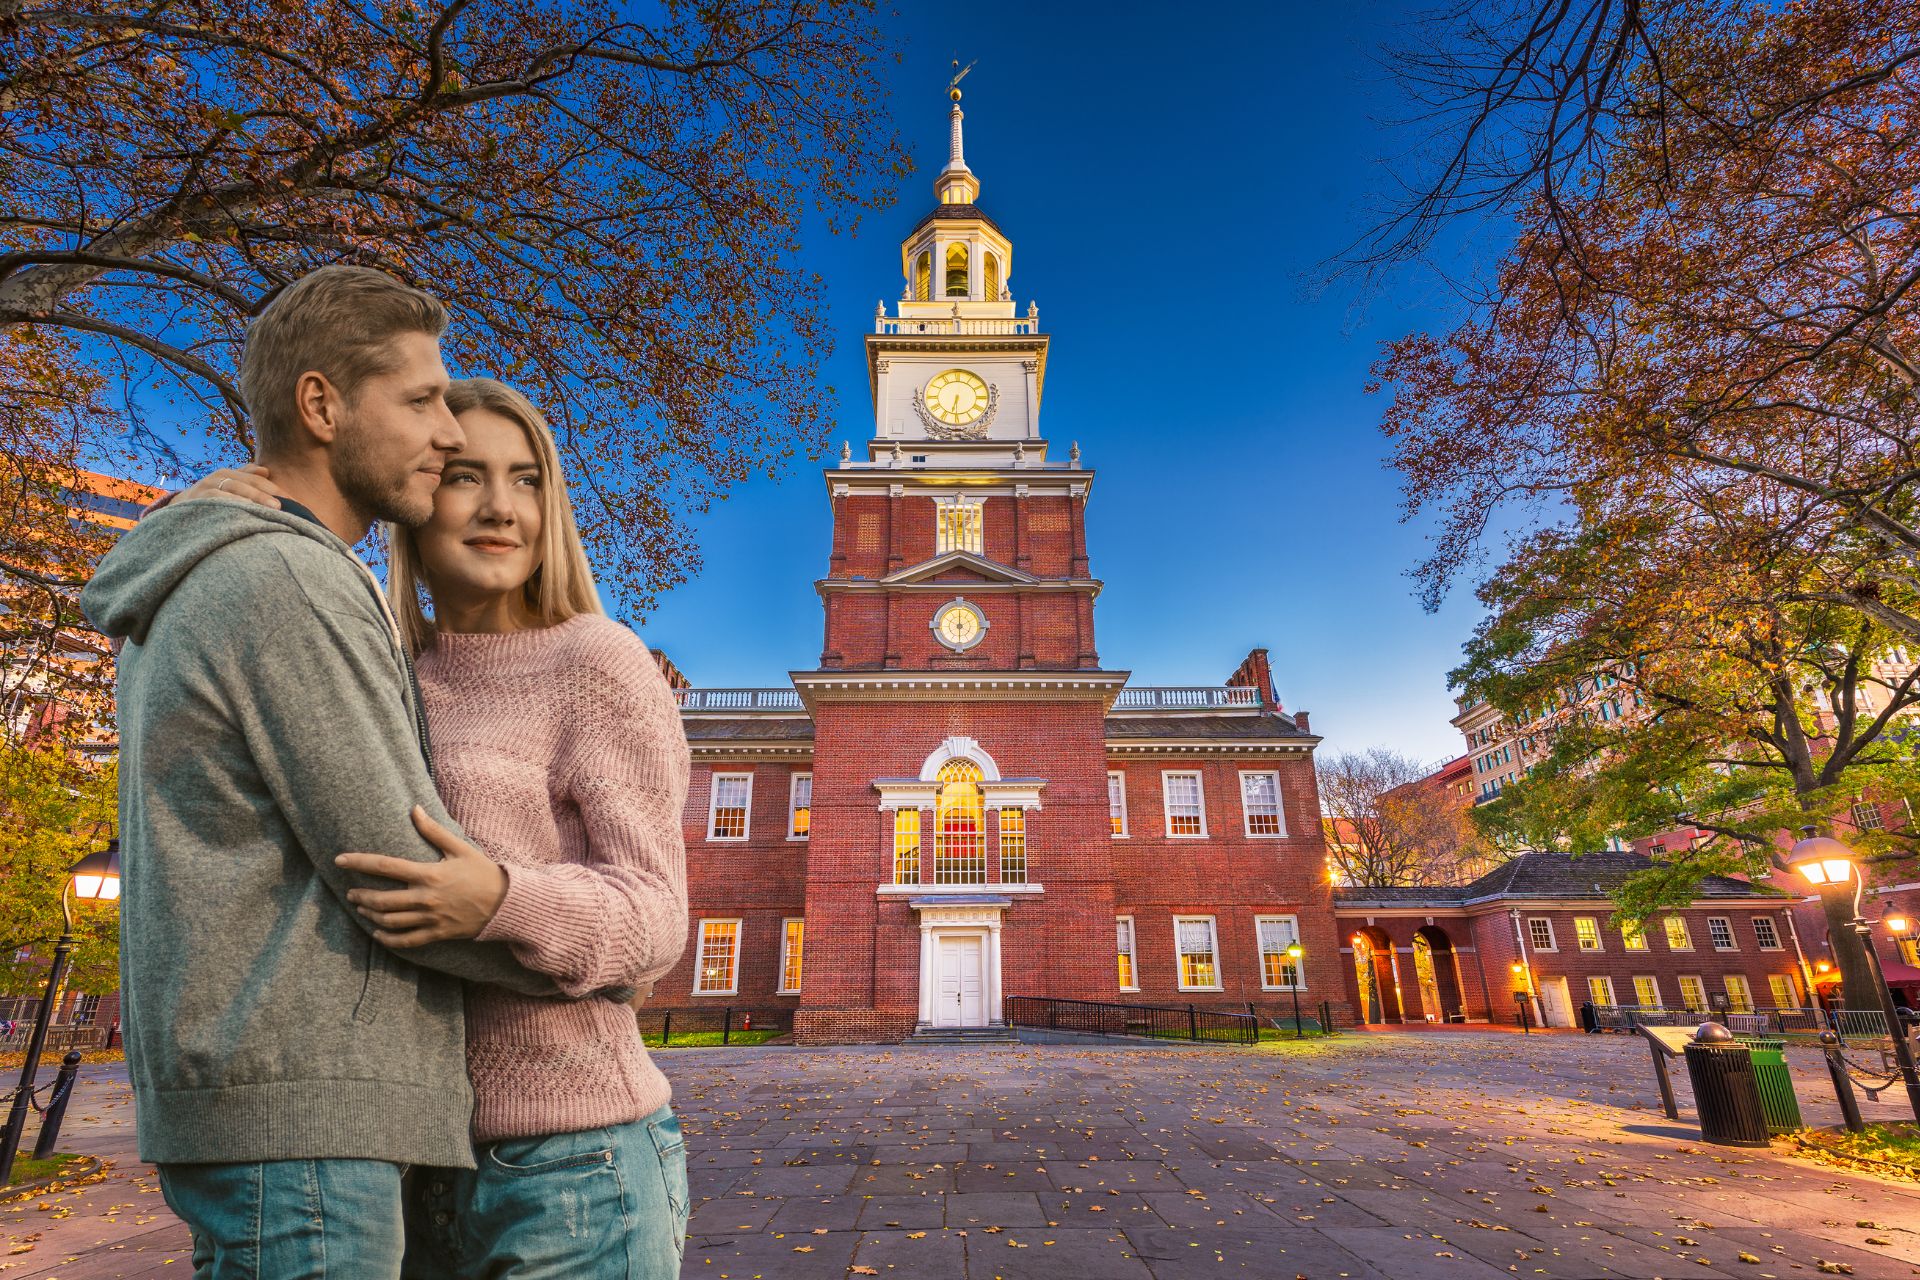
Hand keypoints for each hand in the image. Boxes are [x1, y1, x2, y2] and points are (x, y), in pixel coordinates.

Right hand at [174, 464, 283, 508]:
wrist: (178, 508)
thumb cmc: (209, 498)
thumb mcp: (226, 486)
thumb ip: (245, 477)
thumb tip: (265, 470)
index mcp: (229, 473)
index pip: (258, 480)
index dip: (277, 490)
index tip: (295, 502)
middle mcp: (218, 477)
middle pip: (249, 484)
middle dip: (269, 494)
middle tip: (286, 506)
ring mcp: (206, 488)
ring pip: (235, 491)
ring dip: (255, 499)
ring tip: (274, 509)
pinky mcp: (197, 500)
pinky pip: (218, 501)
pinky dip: (233, 505)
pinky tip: (247, 511)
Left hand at [335, 807, 508, 946]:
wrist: (506, 902)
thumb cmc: (483, 872)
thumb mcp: (460, 848)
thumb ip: (434, 830)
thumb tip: (414, 809)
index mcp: (429, 873)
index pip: (385, 866)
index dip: (359, 862)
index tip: (340, 860)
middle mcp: (426, 897)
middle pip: (382, 900)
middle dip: (361, 896)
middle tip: (351, 893)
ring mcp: (431, 918)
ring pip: (390, 921)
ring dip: (371, 915)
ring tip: (362, 909)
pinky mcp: (437, 933)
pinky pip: (407, 941)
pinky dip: (388, 939)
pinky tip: (378, 934)